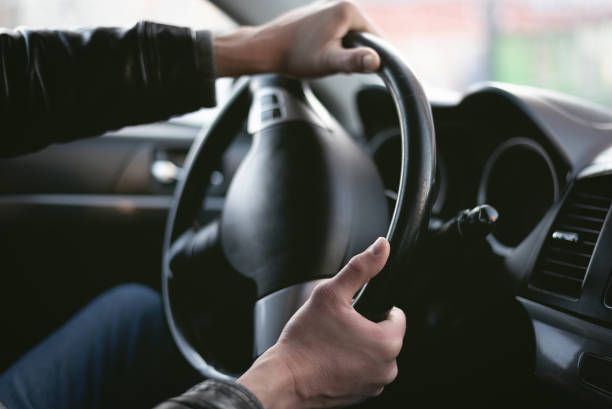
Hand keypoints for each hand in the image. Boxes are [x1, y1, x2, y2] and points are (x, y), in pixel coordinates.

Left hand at [214, 1, 379, 77]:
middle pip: (362, 36)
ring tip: (321, 57)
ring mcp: (326, 6)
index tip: (348, 67)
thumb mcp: (329, 62)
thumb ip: (354, 61)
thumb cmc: (295, 55)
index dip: (367, 57)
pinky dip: (330, 44)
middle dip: (352, 53)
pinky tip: (315, 51)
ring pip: (347, 35)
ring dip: (341, 50)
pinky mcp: (317, 14)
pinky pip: (334, 31)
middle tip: (332, 64)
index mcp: (348, 9)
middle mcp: (339, 2)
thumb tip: (376, 61)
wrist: (266, 49)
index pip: (376, 38)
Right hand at [238, 237, 405, 408]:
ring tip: (331, 343)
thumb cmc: (305, 342)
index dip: (373, 307)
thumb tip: (381, 247)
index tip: (351, 311)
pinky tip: (329, 359)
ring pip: (372, 354)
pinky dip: (349, 365)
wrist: (285, 380)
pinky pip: (362, 372)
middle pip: (383, 335)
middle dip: (364, 327)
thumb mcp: (330, 294)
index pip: (395, 314)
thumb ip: (360, 268)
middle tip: (337, 326)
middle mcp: (387, 368)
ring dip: (357, 347)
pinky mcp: (360, 396)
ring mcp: (373, 385)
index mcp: (387, 342)